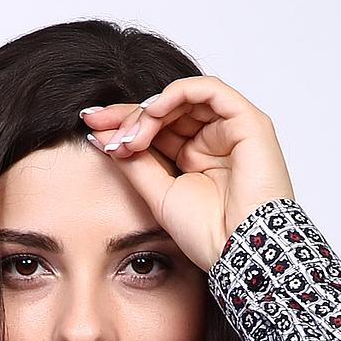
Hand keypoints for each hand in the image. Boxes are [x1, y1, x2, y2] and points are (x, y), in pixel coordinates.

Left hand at [79, 77, 294, 273]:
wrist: (240, 251)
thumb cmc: (208, 234)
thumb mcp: (158, 195)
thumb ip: (134, 164)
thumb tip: (102, 137)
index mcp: (195, 158)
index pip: (156, 129)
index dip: (124, 124)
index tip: (92, 126)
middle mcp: (213, 140)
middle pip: (167, 110)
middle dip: (130, 116)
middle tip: (103, 130)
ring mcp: (231, 128)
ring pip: (183, 99)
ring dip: (149, 110)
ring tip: (129, 135)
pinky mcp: (248, 121)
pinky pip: (208, 90)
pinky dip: (177, 94)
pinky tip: (153, 111)